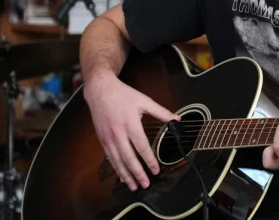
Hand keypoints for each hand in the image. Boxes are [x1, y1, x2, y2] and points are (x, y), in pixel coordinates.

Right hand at [83, 72, 179, 190]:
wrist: (100, 91)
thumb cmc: (124, 95)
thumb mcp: (144, 101)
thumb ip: (161, 112)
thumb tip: (177, 119)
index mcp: (130, 124)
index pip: (141, 147)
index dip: (149, 160)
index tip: (156, 170)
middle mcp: (118, 134)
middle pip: (128, 158)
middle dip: (137, 173)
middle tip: (146, 184)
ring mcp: (108, 138)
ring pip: (117, 161)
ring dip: (126, 175)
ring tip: (134, 186)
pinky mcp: (102, 140)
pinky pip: (110, 158)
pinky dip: (116, 169)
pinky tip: (122, 176)